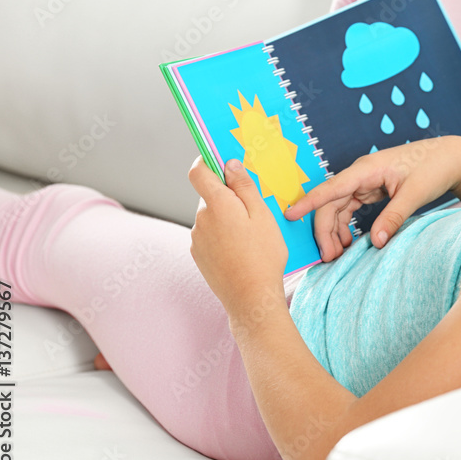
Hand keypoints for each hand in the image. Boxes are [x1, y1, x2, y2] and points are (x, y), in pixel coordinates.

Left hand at [188, 155, 287, 318]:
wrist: (251, 297)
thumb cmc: (263, 256)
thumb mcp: (262, 215)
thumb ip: (244, 187)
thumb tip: (230, 165)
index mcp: (218, 204)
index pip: (199, 171)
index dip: (207, 161)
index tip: (221, 161)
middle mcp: (201, 219)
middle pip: (209, 195)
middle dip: (228, 197)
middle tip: (253, 210)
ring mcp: (197, 238)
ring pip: (211, 216)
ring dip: (226, 218)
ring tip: (250, 236)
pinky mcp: (198, 254)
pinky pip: (209, 235)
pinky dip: (223, 236)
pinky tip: (241, 250)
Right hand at [284, 136, 460, 260]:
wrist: (451, 157)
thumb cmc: (434, 168)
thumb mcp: (415, 194)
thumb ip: (394, 216)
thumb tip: (375, 242)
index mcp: (367, 169)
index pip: (331, 187)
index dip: (308, 202)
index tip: (288, 215)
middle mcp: (361, 173)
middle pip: (331, 202)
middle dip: (325, 230)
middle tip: (329, 258)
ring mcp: (366, 181)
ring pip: (338, 207)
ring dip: (334, 230)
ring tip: (338, 255)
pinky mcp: (372, 189)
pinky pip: (350, 208)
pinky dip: (346, 225)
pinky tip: (350, 242)